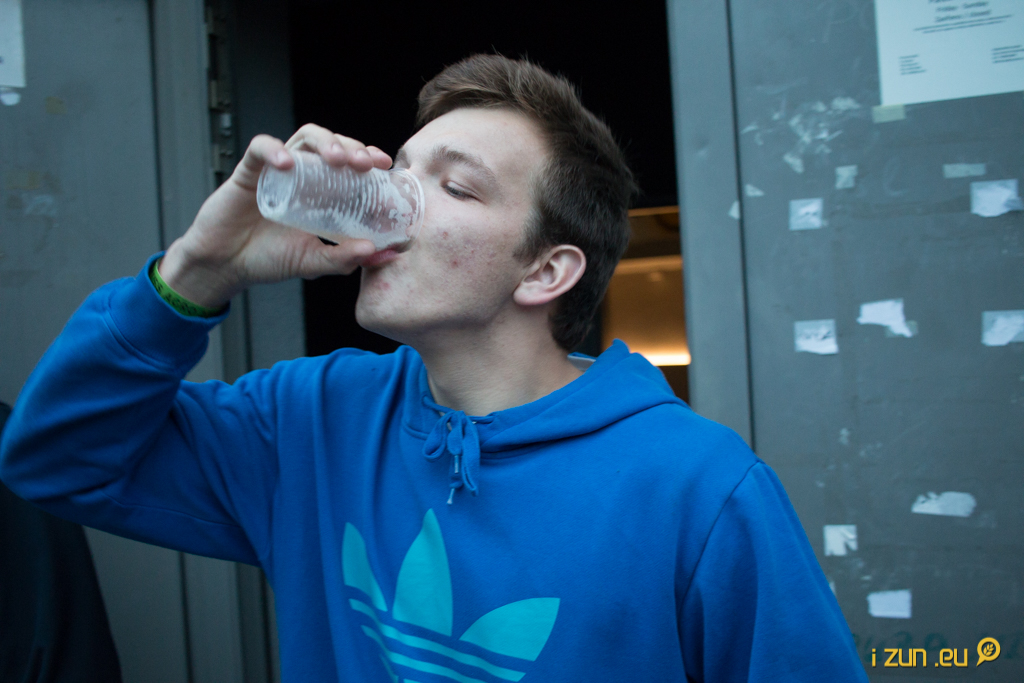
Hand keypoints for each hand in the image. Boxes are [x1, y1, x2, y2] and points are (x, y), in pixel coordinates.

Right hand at [158, 124, 392, 307]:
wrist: (225, 266)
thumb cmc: (268, 259)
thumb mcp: (312, 261)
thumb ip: (341, 259)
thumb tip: (374, 250)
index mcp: (322, 192)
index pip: (350, 164)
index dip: (368, 157)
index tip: (386, 165)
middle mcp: (303, 175)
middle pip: (332, 144)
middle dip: (352, 146)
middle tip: (364, 163)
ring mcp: (276, 170)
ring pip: (304, 138)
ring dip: (325, 141)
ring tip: (336, 159)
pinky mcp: (247, 172)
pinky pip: (260, 148)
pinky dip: (274, 149)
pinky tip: (286, 162)